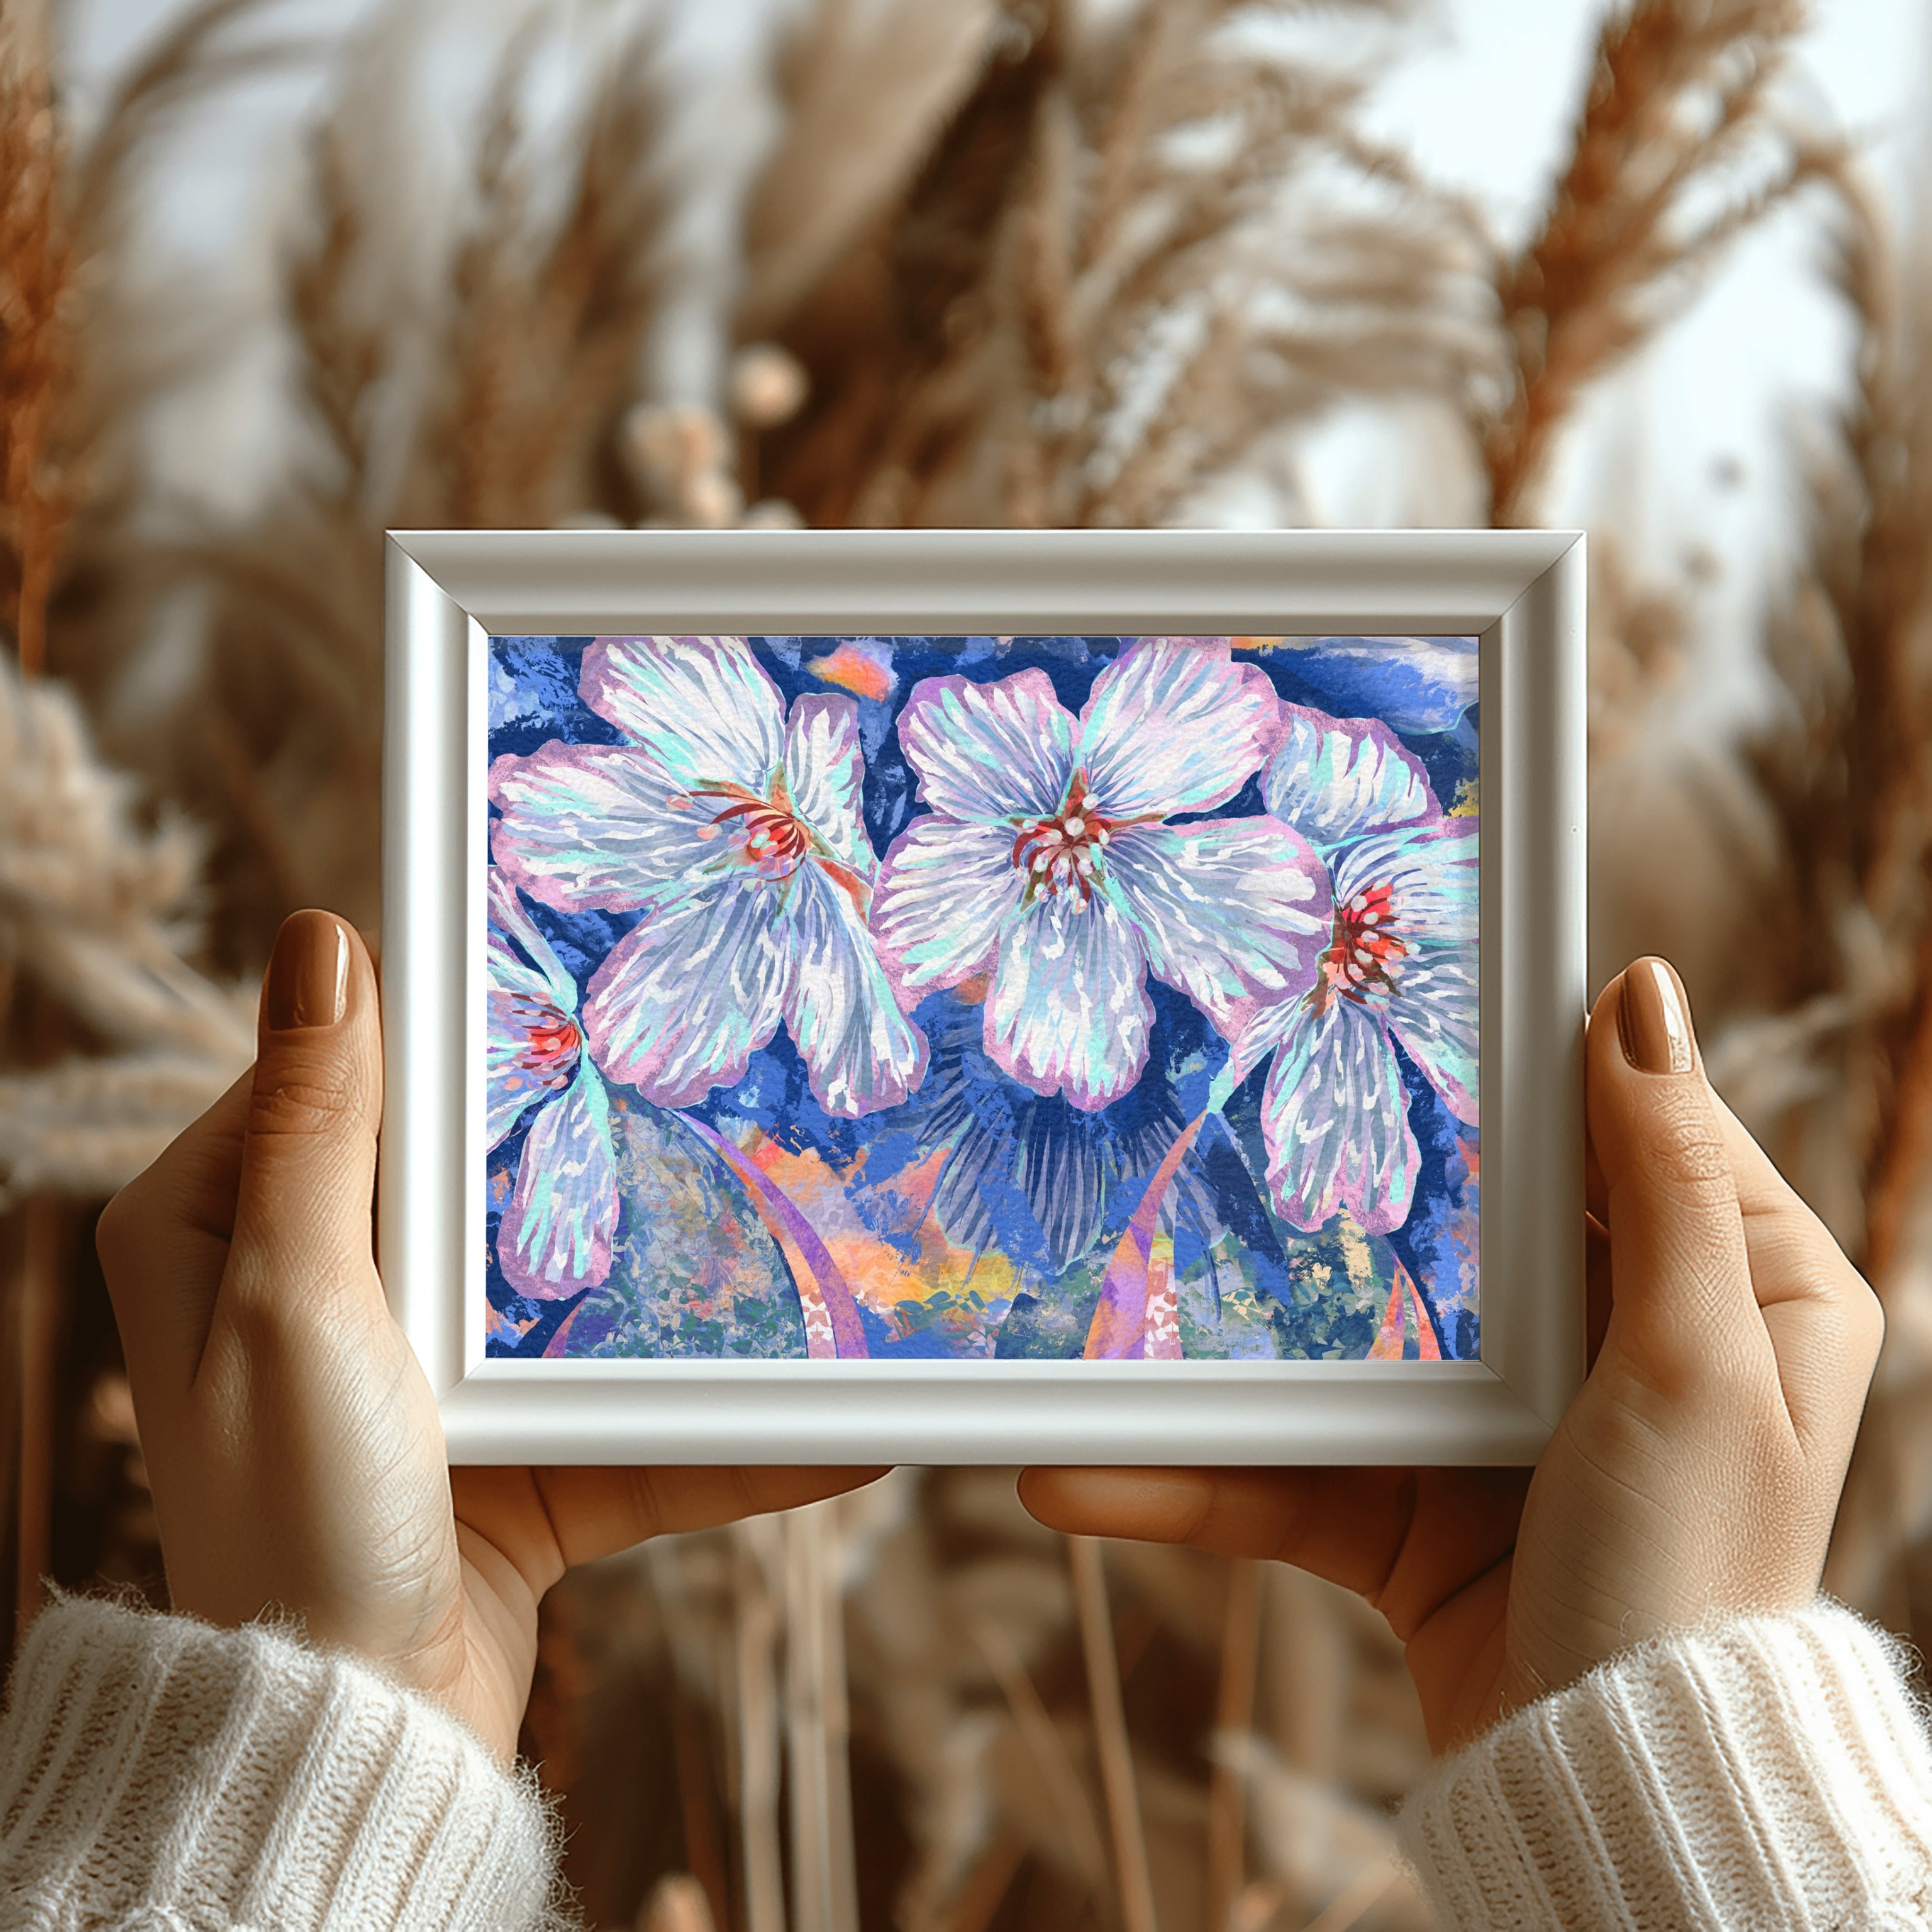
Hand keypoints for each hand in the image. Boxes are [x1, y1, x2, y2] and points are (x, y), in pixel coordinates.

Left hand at [98, 909, 879, 1762]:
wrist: (349, 1740)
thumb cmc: (287, 1518)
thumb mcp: (293, 1301)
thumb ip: (321, 1125)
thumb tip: (318, 933)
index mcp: (226, 1234)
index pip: (340, 1076)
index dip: (443, 1023)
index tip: (560, 965)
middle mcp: (320, 1296)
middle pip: (480, 1177)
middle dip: (594, 1140)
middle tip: (704, 1069)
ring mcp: (429, 1382)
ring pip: (576, 1296)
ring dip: (685, 1286)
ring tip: (802, 1224)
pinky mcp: (517, 1463)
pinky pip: (631, 1425)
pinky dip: (725, 1434)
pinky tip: (844, 1421)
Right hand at [1018, 957, 1884, 1752]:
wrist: (1614, 1802)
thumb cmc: (1690, 1571)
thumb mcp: (1697, 1353)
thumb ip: (1660, 1174)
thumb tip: (1639, 989)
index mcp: (1734, 1286)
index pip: (1617, 1124)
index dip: (1517, 1059)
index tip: (1396, 992)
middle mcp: (1617, 1339)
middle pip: (1455, 1224)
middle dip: (1332, 1188)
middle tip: (1223, 1108)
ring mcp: (1500, 1423)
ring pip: (1347, 1348)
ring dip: (1221, 1359)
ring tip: (1100, 1313)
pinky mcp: (1410, 1505)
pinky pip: (1294, 1469)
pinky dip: (1196, 1476)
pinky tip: (1085, 1472)